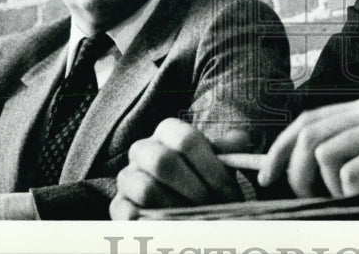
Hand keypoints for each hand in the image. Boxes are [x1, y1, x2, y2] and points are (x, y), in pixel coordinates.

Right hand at [110, 119, 251, 218]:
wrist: (181, 203)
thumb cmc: (202, 177)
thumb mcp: (218, 161)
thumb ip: (231, 149)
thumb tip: (241, 141)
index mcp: (167, 131)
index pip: (186, 139)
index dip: (211, 166)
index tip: (229, 190)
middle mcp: (142, 149)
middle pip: (163, 162)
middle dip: (194, 189)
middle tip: (212, 207)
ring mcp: (127, 177)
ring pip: (146, 189)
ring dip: (177, 208)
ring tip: (197, 219)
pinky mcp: (118, 205)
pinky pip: (130, 215)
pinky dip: (155, 224)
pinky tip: (176, 227)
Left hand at [257, 95, 358, 197]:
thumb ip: (355, 148)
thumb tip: (302, 170)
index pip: (309, 120)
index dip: (281, 148)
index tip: (267, 176)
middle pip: (310, 134)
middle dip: (295, 172)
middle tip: (306, 197)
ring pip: (326, 154)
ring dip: (324, 188)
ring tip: (345, 200)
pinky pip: (351, 173)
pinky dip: (347, 193)